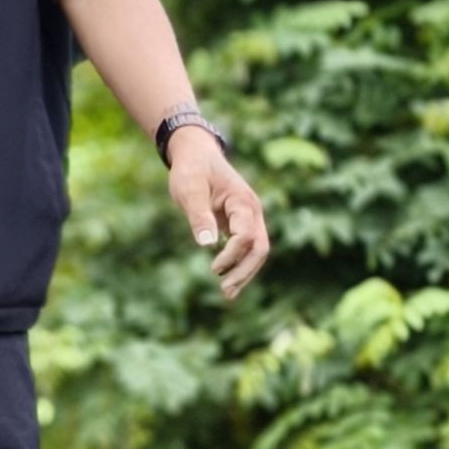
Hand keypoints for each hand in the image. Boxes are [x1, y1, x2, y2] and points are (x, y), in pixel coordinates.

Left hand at [166, 131, 270, 300]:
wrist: (196, 155)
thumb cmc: (192, 170)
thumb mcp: (189, 189)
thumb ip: (198, 215)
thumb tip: (206, 244)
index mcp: (243, 202)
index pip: (246, 235)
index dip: (232, 254)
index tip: (213, 267)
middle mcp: (252, 211)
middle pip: (259, 247)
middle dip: (245, 271)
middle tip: (225, 292)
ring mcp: (249, 218)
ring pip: (256, 251)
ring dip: (244, 273)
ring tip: (227, 294)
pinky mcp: (240, 224)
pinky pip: (247, 249)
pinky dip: (240, 266)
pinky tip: (228, 282)